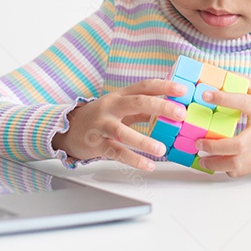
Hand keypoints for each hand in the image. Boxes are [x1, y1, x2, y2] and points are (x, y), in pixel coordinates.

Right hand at [52, 79, 187, 170]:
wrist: (68, 129)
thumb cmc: (100, 117)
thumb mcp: (120, 108)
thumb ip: (142, 108)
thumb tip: (170, 108)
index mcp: (120, 95)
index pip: (144, 86)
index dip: (164, 86)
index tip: (182, 89)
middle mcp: (111, 107)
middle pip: (137, 102)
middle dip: (160, 106)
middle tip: (180, 113)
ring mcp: (102, 125)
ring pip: (123, 132)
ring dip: (144, 140)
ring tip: (162, 148)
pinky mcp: (96, 144)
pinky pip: (116, 152)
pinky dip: (133, 159)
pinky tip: (148, 165)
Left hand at [194, 79, 250, 176]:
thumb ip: (244, 83)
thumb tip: (221, 74)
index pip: (243, 102)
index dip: (224, 98)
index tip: (206, 95)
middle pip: (239, 144)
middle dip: (215, 146)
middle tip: (199, 142)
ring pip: (239, 163)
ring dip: (217, 163)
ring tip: (203, 159)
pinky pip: (242, 170)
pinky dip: (228, 169)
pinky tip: (218, 163)